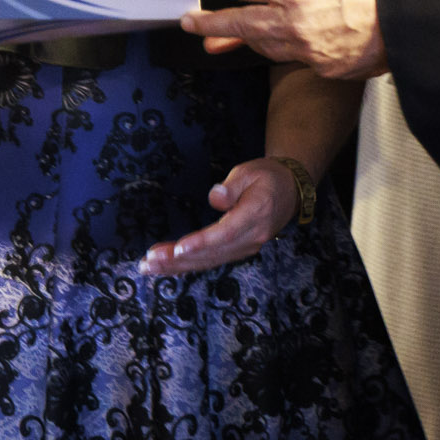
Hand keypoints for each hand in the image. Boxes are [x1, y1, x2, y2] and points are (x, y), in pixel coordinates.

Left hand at [140, 157, 297, 274]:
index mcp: (256, 214)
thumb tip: (215, 199)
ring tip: (149, 267)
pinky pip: (212, 261)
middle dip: (179, 259)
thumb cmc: (267, 177)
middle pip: (212, 253)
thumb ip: (232, 185)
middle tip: (149, 261)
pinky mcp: (238, 250)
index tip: (178, 249)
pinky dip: (188, 266)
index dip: (202, 243)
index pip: (226, 233)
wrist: (290, 191)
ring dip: (178, 266)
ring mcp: (246, 247)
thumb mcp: (250, 171)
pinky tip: (167, 268)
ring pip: (209, 261)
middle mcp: (252, 237)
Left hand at [176, 0, 387, 78]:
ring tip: (220, 37)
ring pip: (263, 45)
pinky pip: (293, 56)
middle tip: (186, 21)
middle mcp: (294, 22)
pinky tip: (276, 41)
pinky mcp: (321, 68)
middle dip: (209, 23)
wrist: (410, 18)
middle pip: (240, 24)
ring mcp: (306, 50)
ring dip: (241, 39)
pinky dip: (282, 46)